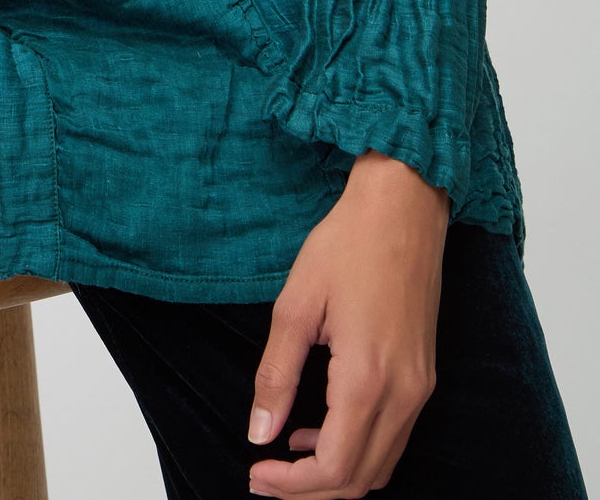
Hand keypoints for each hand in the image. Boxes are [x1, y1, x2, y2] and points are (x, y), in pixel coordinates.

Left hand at [246, 151, 447, 495]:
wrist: (403, 208)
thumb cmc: (348, 245)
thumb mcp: (295, 305)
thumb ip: (276, 374)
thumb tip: (258, 433)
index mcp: (368, 380)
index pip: (334, 467)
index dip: (293, 485)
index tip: (256, 474)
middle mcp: (404, 394)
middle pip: (360, 479)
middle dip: (310, 489)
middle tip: (265, 476)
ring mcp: (420, 388)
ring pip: (381, 464)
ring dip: (335, 472)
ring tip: (286, 451)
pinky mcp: (424, 376)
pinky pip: (393, 437)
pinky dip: (358, 448)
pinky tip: (319, 425)